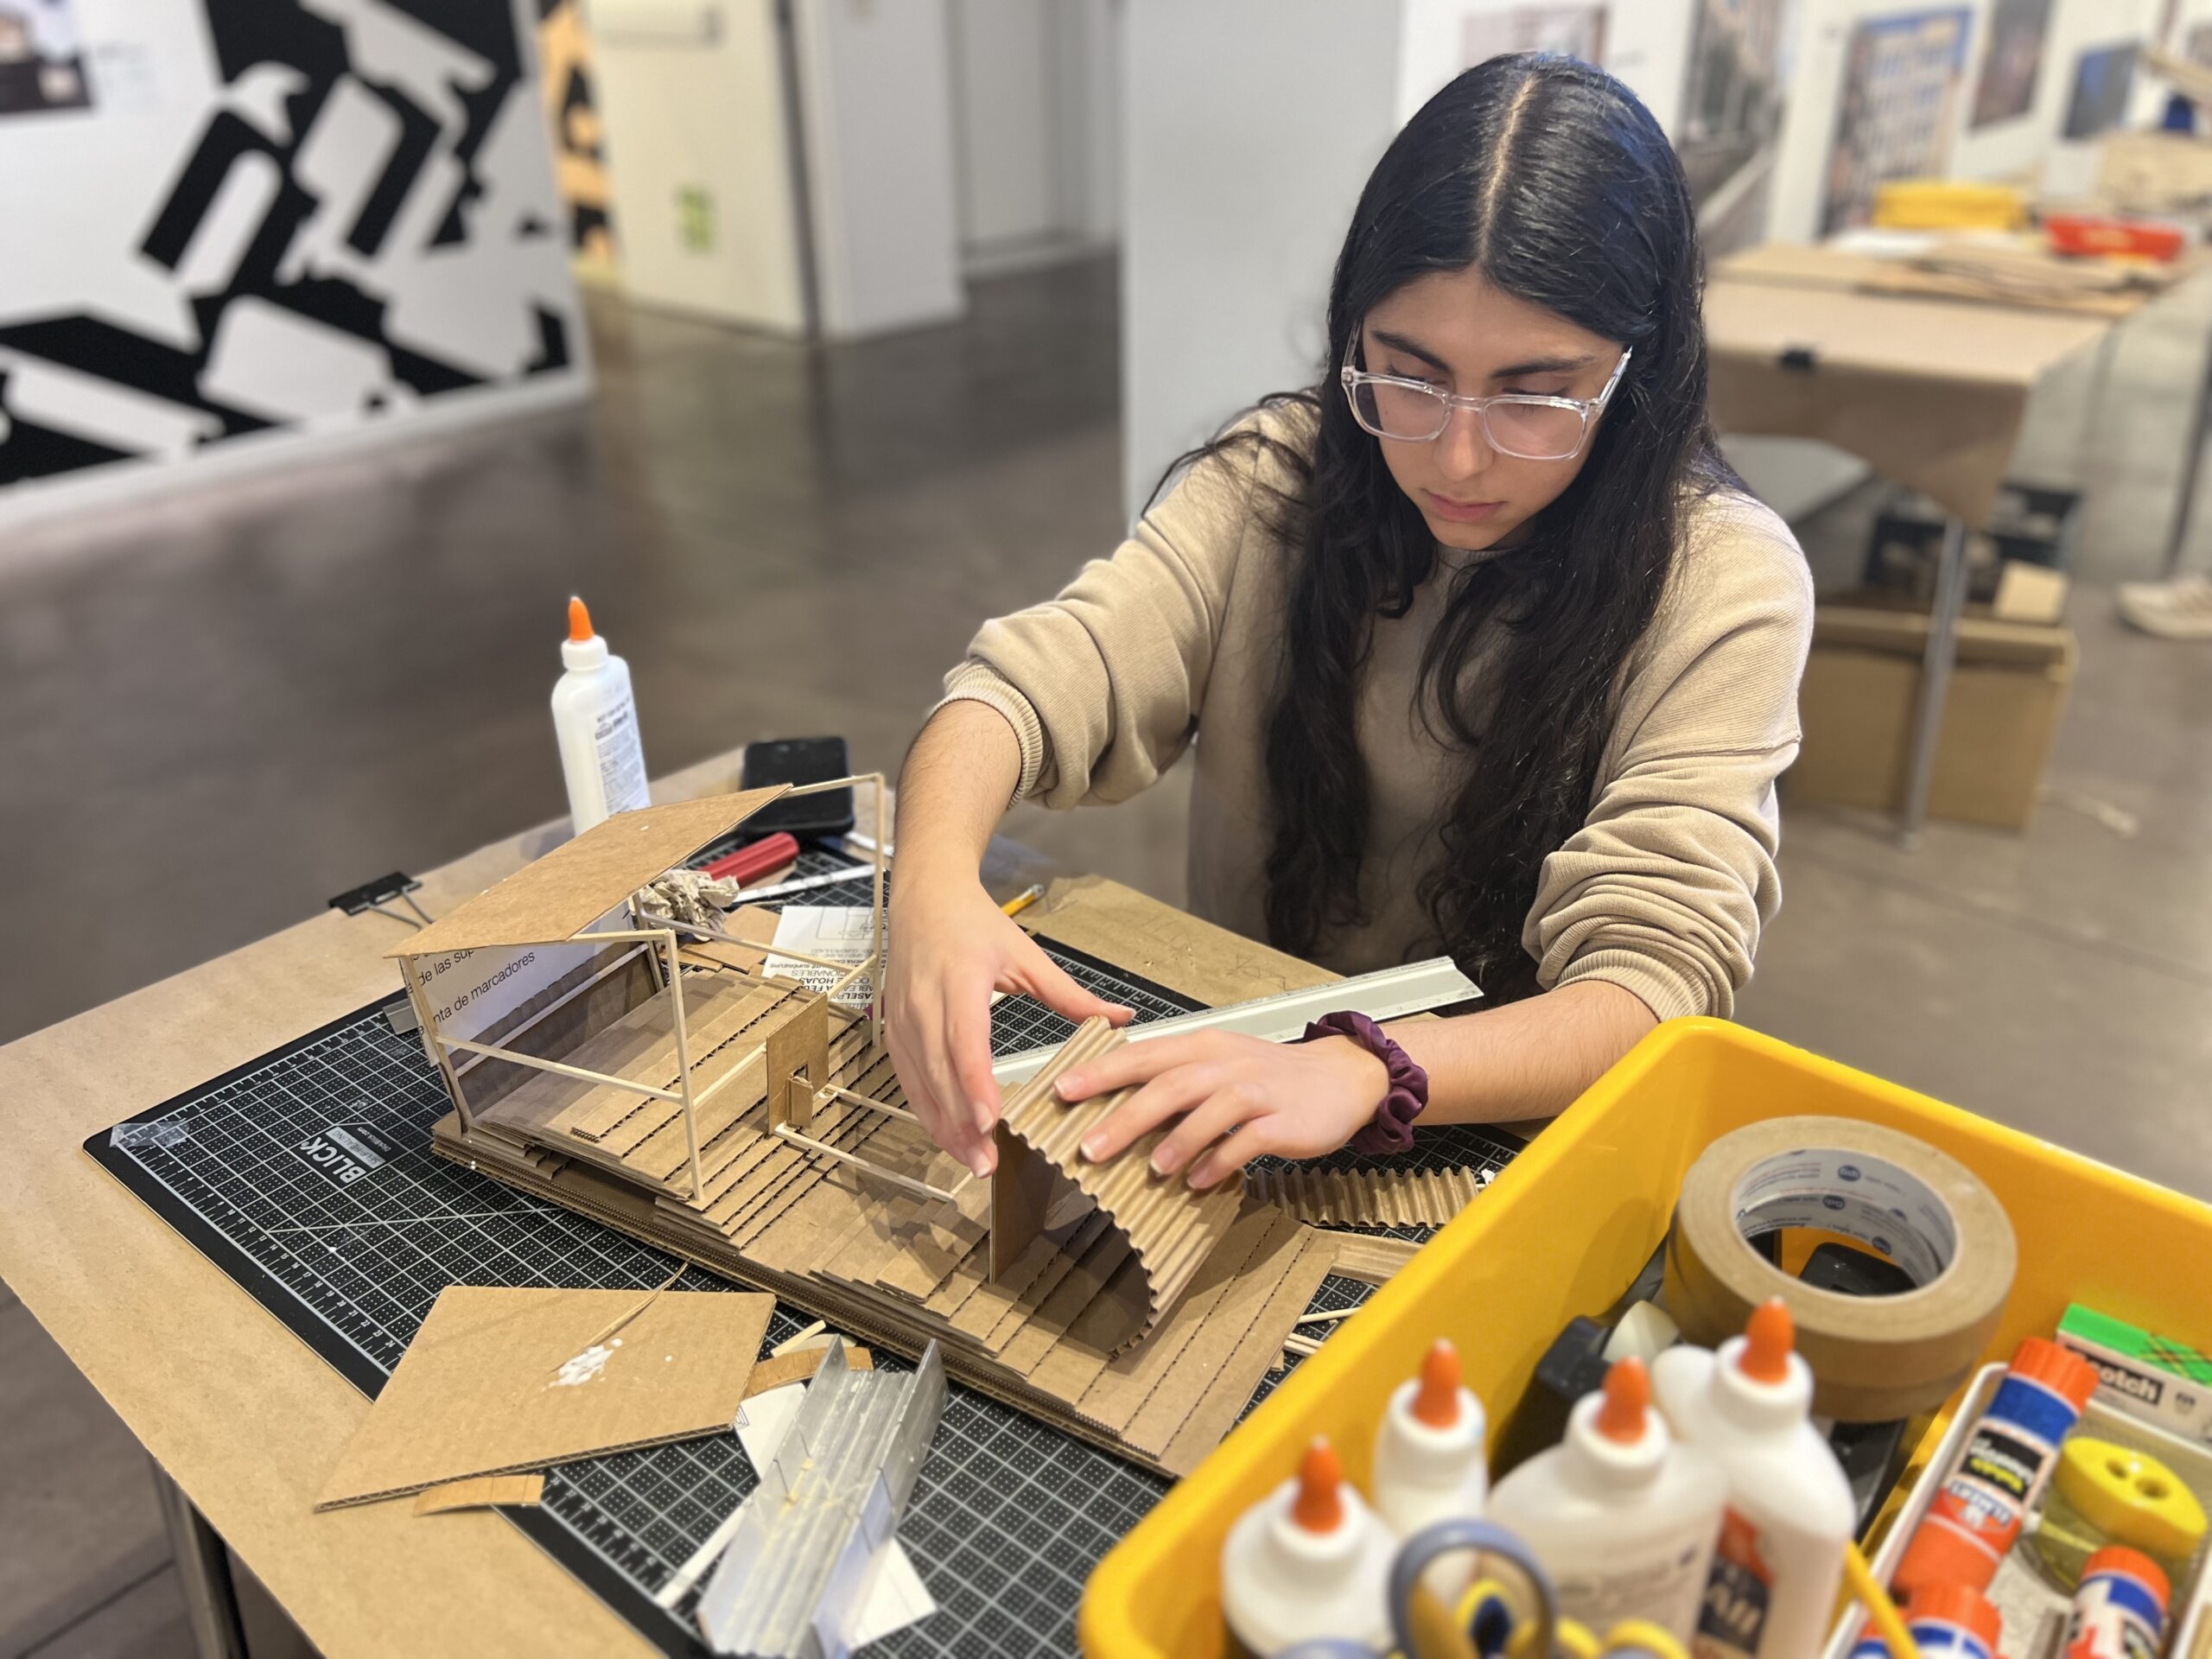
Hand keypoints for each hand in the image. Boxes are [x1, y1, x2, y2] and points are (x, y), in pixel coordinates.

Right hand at [885, 867, 1130, 1177]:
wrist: (923, 898)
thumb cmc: (972, 923)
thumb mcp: (1025, 954)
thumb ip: (1071, 994)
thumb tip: (1121, 1017)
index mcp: (959, 979)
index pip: (964, 1039)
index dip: (974, 1083)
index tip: (990, 1119)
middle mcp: (924, 1003)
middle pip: (940, 1072)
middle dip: (962, 1122)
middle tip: (988, 1162)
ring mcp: (904, 1019)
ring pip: (920, 1083)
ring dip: (944, 1126)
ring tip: (974, 1161)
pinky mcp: (894, 1031)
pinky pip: (908, 1080)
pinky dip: (928, 1112)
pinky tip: (950, 1137)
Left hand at [1056, 1032, 1387, 1189]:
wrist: (1342, 1076)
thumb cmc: (1271, 1075)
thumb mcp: (1220, 1063)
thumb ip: (1174, 1078)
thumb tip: (1115, 1105)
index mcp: (1204, 1046)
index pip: (1145, 1055)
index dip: (1103, 1072)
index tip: (1064, 1090)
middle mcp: (1227, 1063)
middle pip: (1171, 1084)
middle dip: (1125, 1115)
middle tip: (1090, 1146)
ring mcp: (1258, 1090)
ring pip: (1210, 1109)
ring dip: (1177, 1139)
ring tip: (1151, 1168)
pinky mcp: (1283, 1120)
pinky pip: (1247, 1140)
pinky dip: (1220, 1160)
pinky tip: (1200, 1180)